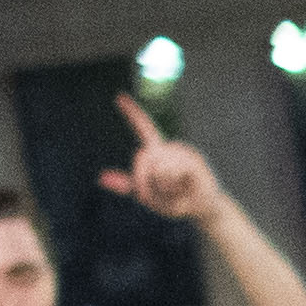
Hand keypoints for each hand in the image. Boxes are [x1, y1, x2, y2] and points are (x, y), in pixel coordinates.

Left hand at [99, 91, 226, 225]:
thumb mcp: (148, 196)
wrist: (206, 209)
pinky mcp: (194, 161)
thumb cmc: (177, 201)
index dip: (132, 112)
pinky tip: (184, 188)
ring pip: (157, 168)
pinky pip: (171, 173)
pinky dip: (171, 187)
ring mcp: (183, 151)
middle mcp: (171, 146)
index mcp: (159, 151)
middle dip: (144, 182)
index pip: (144, 128)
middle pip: (142, 157)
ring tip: (177, 192)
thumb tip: (100, 178)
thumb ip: (127, 184)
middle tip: (162, 195)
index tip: (119, 96)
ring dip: (161, 188)